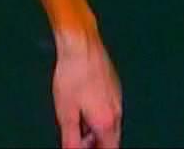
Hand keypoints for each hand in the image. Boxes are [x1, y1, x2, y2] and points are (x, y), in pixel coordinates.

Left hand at [52, 29, 121, 146]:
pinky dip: (99, 114)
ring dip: (96, 130)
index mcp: (106, 122)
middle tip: (78, 142)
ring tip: (77, 125)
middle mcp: (117, 110)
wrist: (80, 45)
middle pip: (111, 138)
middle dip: (96, 144)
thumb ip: (71, 139)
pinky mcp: (114, 85)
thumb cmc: (72, 75)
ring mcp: (117, 96)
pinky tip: (83, 107)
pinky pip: (109, 108)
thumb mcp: (66, 114)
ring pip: (110, 123)